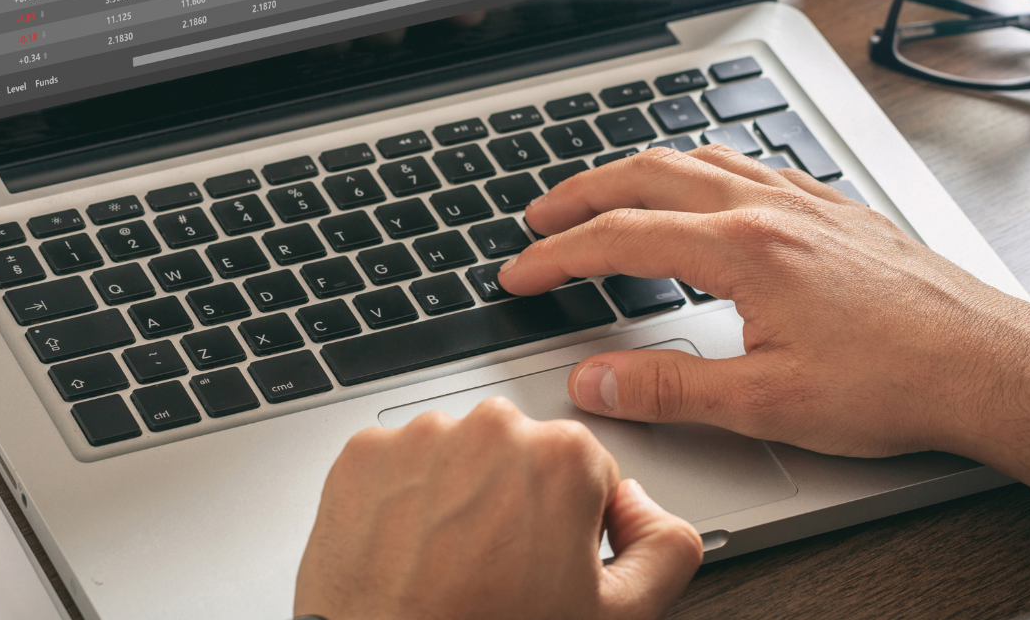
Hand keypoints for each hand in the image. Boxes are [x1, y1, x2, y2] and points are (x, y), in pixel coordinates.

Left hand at [294, 398, 701, 619]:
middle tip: (498, 573)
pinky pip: (399, 466)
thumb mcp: (617, 618)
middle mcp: (492, 428)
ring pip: (458, 458)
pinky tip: (409, 551)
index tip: (548, 563)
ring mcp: (421, 437)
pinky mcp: (363, 454)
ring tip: (448, 566)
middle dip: (517, 504)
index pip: (587, 474)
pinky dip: (404, 501)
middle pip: (521, 457)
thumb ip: (666, 548)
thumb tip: (644, 505)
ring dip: (458, 498)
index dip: (573, 527)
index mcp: (563, 455)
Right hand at [504, 145, 1029, 517]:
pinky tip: (708, 189)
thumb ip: (668, 389)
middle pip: (648, 174)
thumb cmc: (898, 382)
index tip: (519, 274)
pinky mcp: (838, 210)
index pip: (620, 238)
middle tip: (539, 217)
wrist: (992, 364)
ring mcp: (807, 200)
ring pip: (700, 157)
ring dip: (638, 171)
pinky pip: (751, 163)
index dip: (557, 256)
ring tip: (606, 193)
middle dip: (581, 193)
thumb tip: (594, 383)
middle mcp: (770, 208)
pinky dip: (702, 167)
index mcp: (742, 248)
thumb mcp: (767, 403)